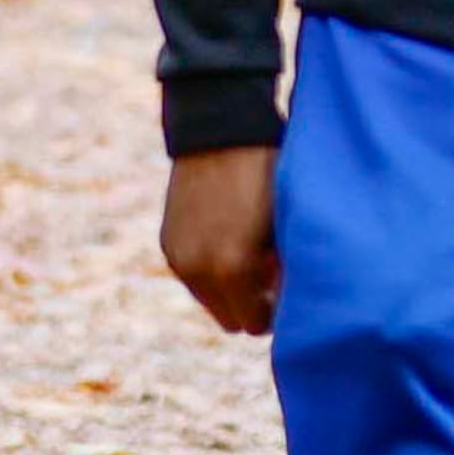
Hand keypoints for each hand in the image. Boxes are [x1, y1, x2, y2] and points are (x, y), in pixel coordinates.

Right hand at [160, 145, 280, 335]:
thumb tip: (281, 298)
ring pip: (210, 300)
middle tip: (269, 272)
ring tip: (248, 250)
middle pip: (230, 320)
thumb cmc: (268, 173)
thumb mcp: (284, 224)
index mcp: (234, 268)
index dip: (274, 311)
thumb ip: (281, 270)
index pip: (255, 324)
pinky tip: (226, 236)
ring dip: (228, 287)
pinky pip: (193, 276)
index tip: (285, 288)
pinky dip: (209, 267)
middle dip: (250, 303)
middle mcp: (200, 270)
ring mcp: (180, 257)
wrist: (221, 130)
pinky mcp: (168, 243)